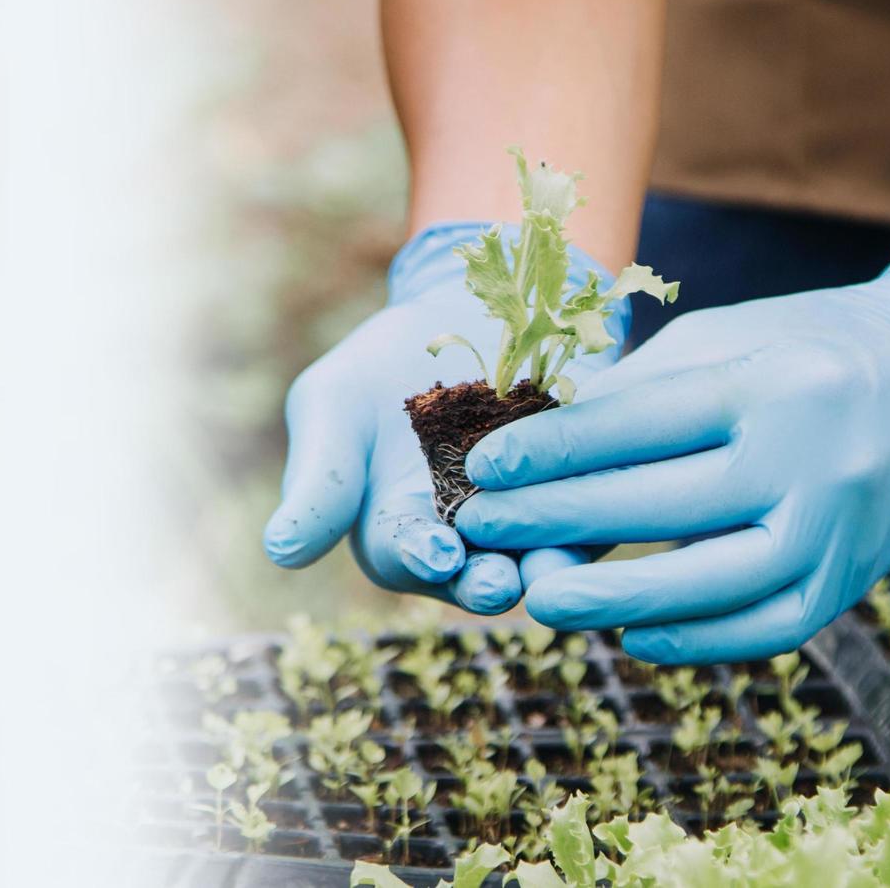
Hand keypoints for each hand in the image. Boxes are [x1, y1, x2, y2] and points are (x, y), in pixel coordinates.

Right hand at [264, 221, 609, 613]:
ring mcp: (532, 516)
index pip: (409, 558)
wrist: (464, 310)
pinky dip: (602, 507)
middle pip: (481, 575)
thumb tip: (279, 551)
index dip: (422, 559)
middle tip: (501, 580)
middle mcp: (472, 542)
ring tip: (554, 561)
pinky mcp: (587, 484)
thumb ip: (318, 479)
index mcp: (402, 535)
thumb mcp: (333, 407)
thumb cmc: (379, 368)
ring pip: (545, 553)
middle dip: (491, 580)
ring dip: (550, 564)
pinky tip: (610, 500)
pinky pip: (599, 505)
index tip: (434, 553)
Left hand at [456, 252, 889, 663]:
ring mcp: (837, 526)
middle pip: (662, 503)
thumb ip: (634, 397)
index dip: (551, 450)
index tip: (483, 467)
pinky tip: (634, 634)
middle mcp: (808, 456)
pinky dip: (699, 639)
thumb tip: (534, 454)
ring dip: (618, 598)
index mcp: (767, 382)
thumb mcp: (722, 342)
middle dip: (557, 520)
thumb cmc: (805, 350)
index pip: (639, 424)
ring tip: (542, 598)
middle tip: (484, 530)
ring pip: (714, 581)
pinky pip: (768, 625)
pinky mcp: (853, 578)